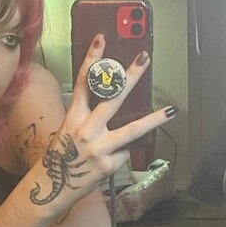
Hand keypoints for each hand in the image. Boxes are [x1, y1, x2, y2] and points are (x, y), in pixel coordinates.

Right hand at [24, 34, 176, 216]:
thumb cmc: (63, 156)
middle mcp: (85, 130)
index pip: (83, 82)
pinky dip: (126, 152)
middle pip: (112, 98)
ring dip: (154, 119)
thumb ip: (88, 116)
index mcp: (73, 117)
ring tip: (172, 111)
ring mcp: (99, 148)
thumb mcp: (69, 130)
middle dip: (130, 77)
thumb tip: (114, 99)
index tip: (102, 39)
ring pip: (132, 130)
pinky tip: (117, 156)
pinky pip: (125, 152)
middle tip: (144, 58)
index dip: (92, 59)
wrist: (53, 186)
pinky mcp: (108, 164)